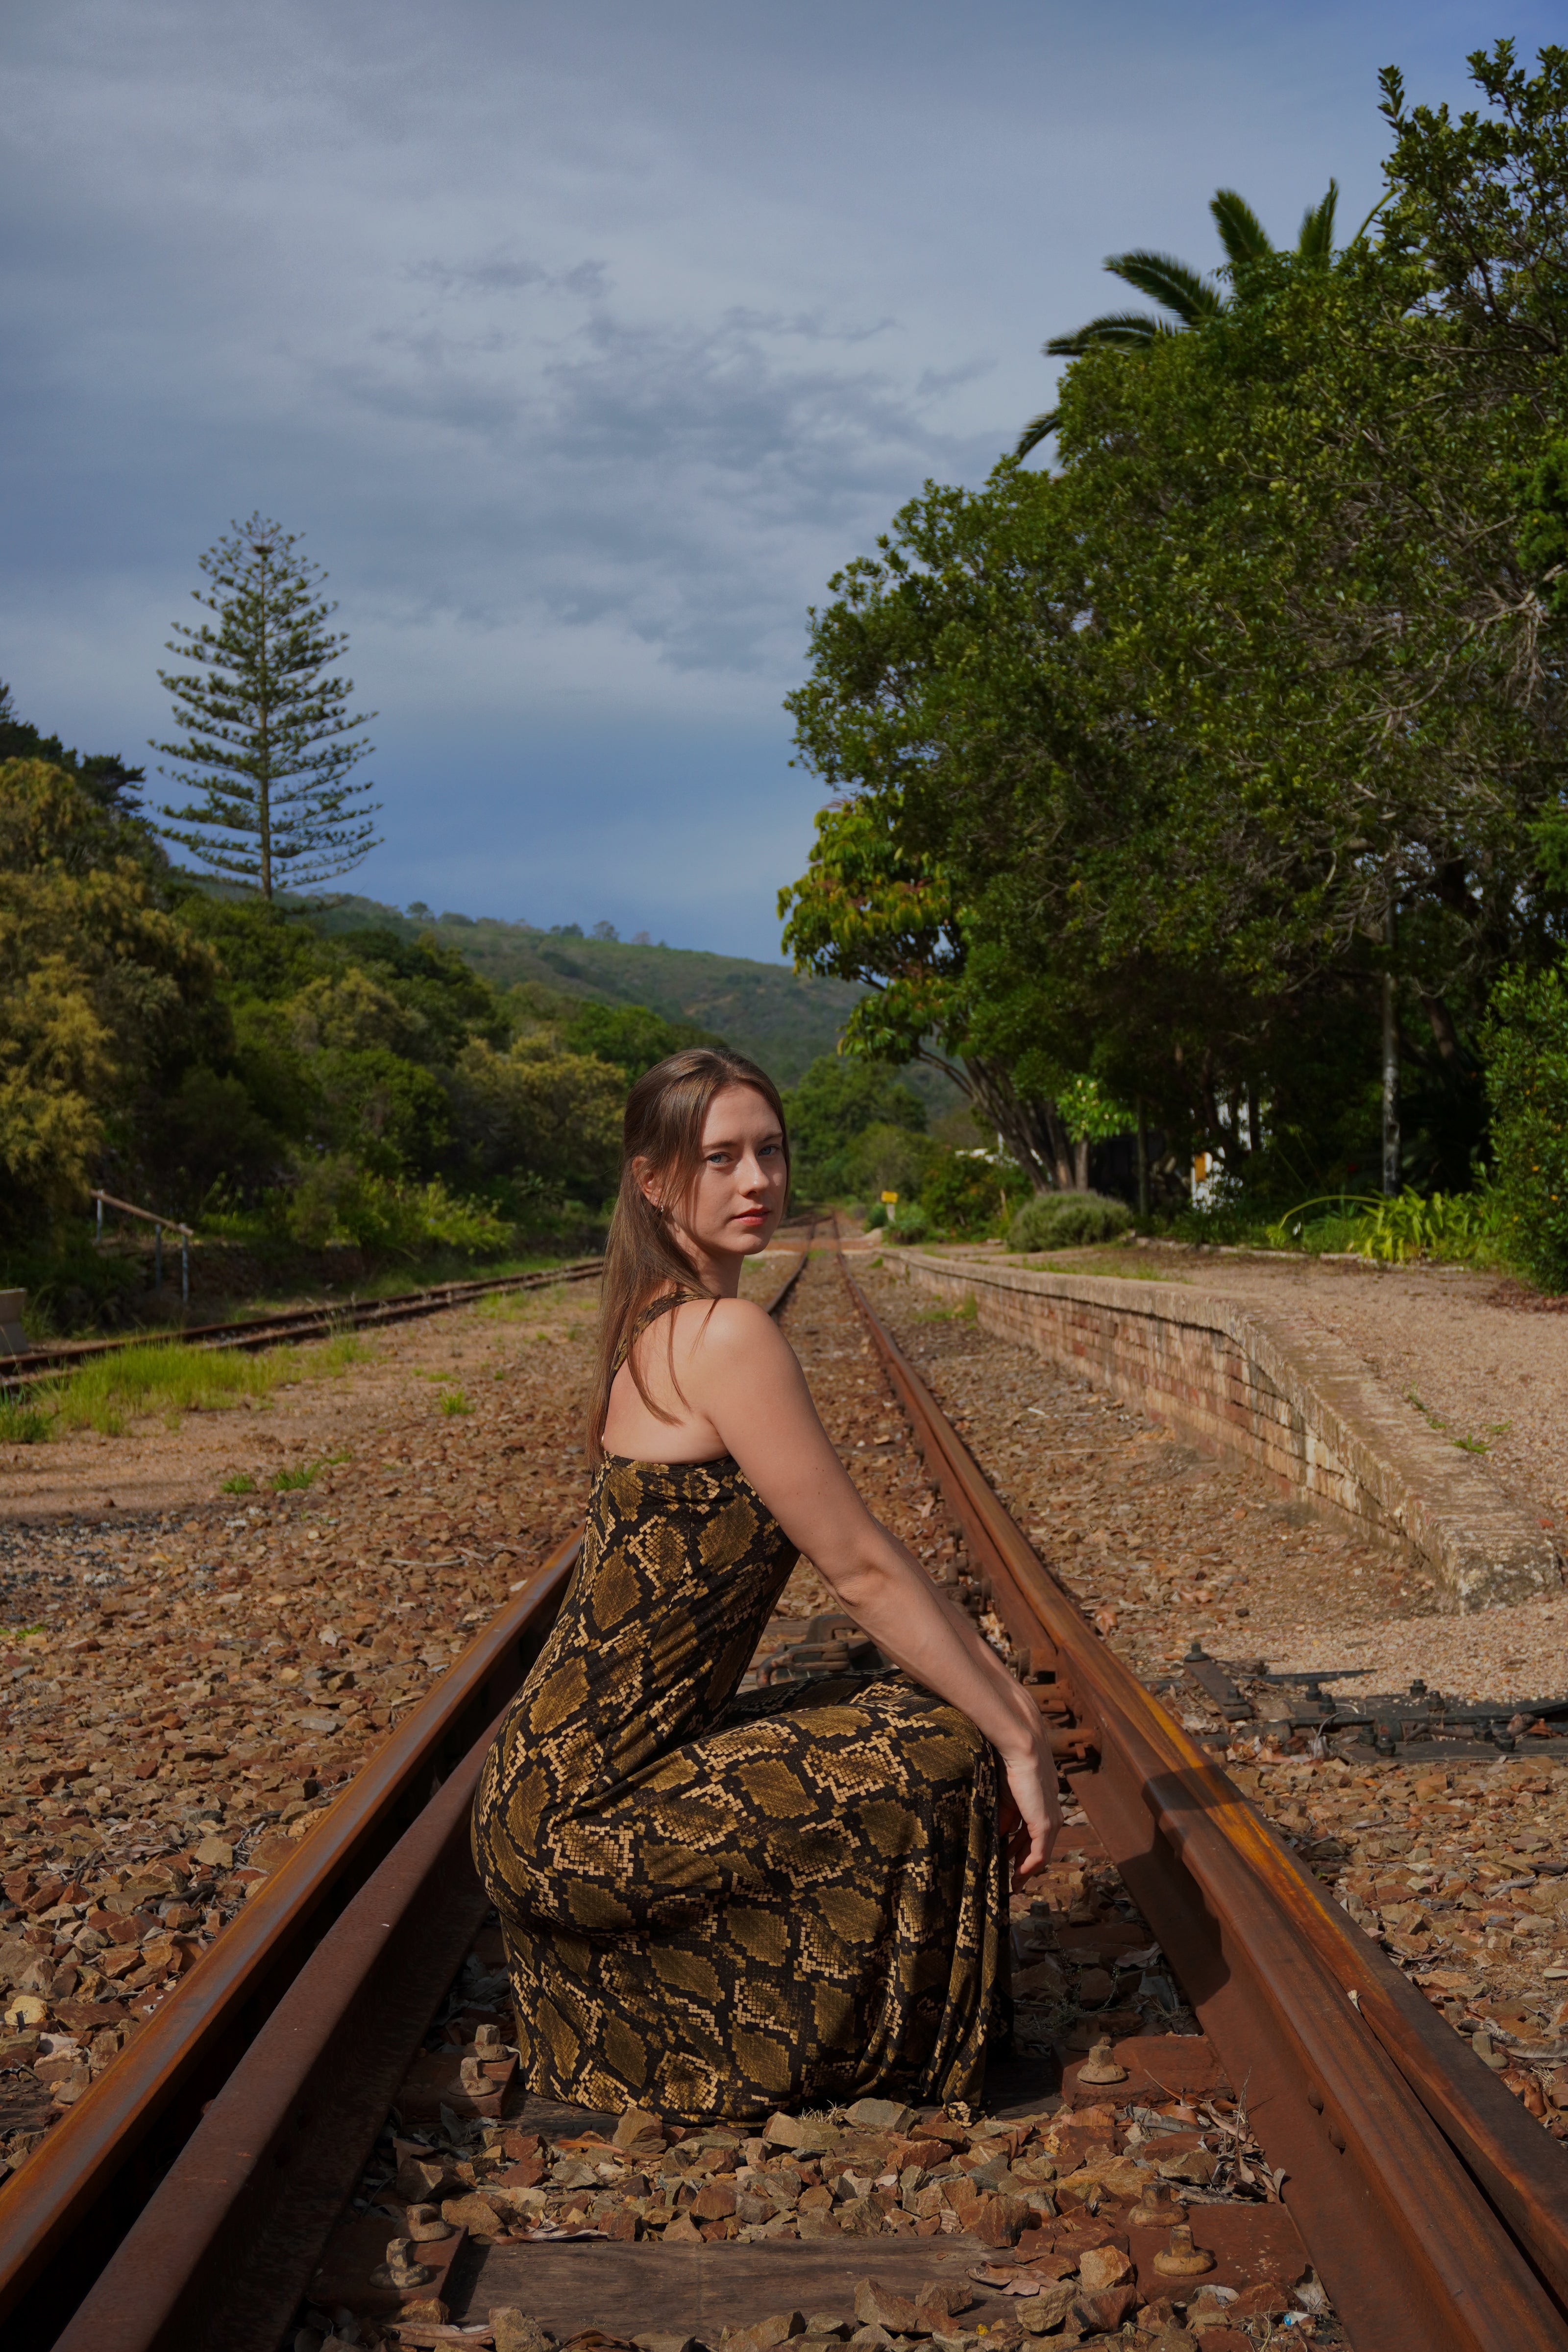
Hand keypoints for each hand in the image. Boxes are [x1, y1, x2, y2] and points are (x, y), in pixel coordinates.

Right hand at [998, 1732, 1061, 1890]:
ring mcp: (1050, 1820)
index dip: (1020, 1850)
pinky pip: (1039, 1853)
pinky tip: (1017, 1875)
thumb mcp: (1004, 1795)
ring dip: (1026, 1869)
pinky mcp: (1045, 1824)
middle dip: (1024, 1863)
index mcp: (1040, 1805)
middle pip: (1038, 1846)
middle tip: (1012, 1879)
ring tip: (1013, 1882)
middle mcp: (1051, 1814)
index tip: (1008, 1862)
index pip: (1033, 1834)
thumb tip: (998, 1836)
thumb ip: (1004, 1816)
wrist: (1021, 1747)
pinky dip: (1028, 1866)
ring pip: (1040, 1853)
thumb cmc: (1009, 1762)